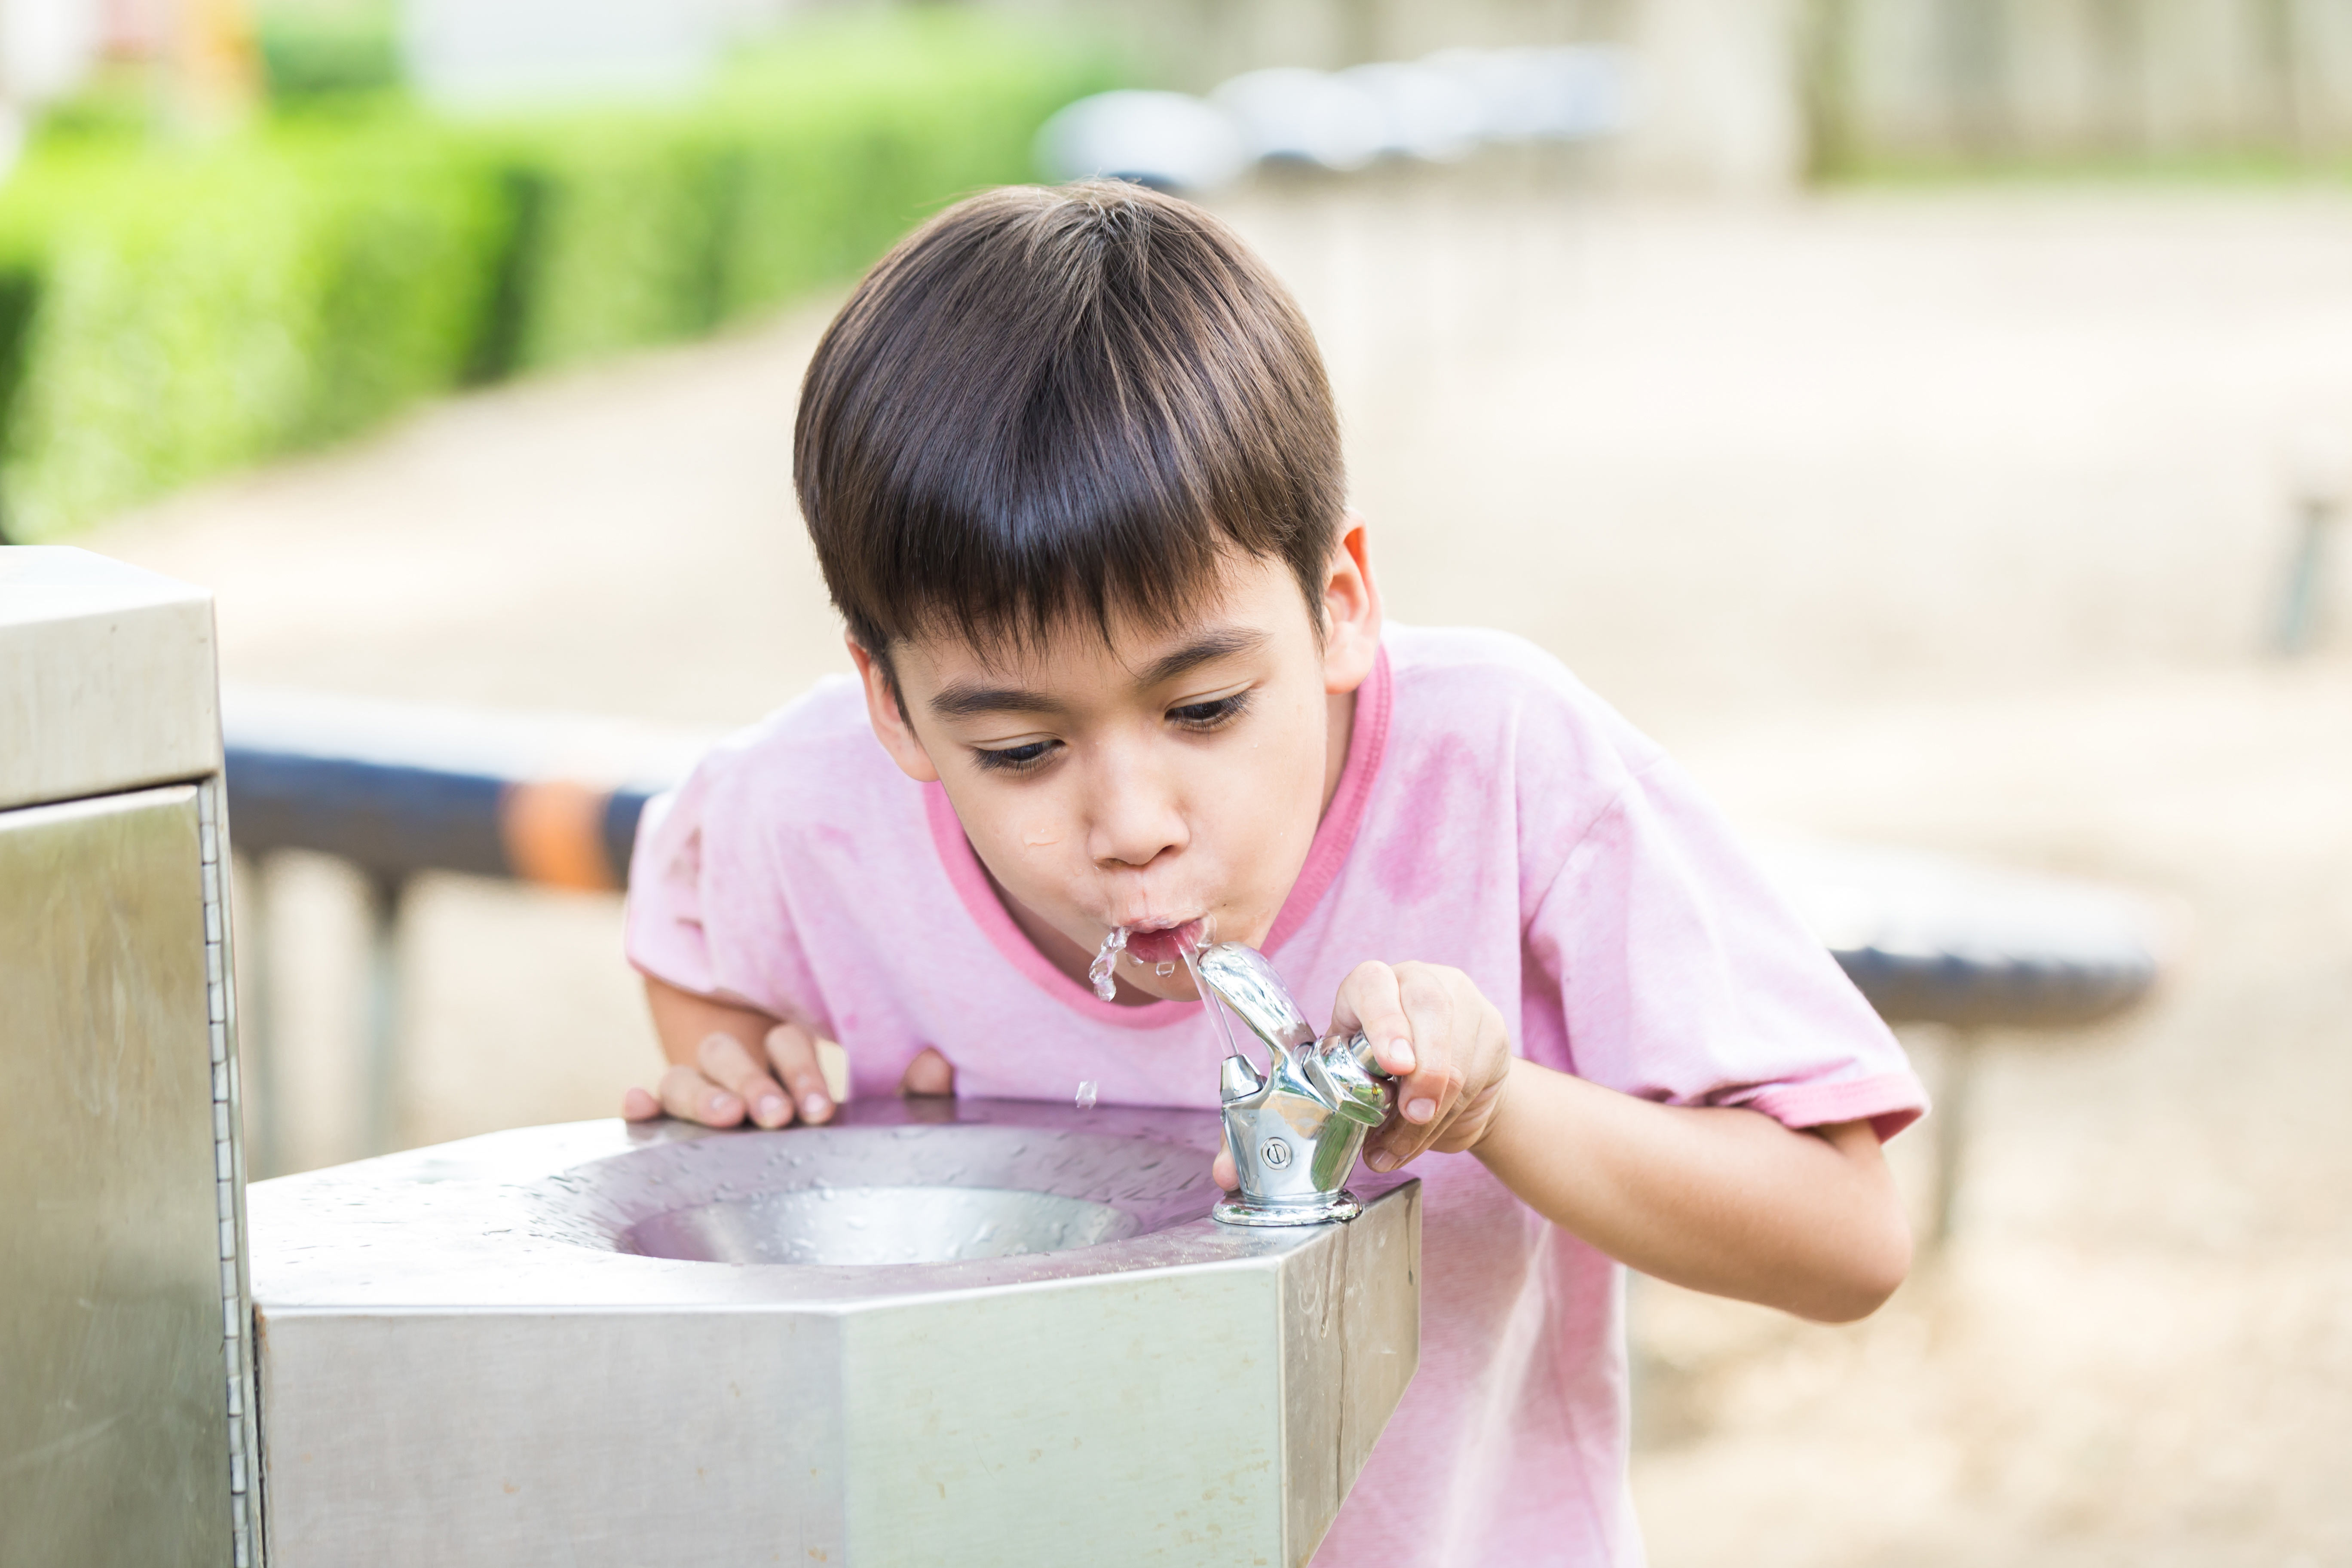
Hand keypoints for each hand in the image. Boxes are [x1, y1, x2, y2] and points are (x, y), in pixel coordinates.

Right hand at [621, 1030, 958, 1128]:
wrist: (780, 1137)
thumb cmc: (826, 1116)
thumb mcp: (871, 1108)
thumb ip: (909, 1090)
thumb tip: (937, 1063)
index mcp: (783, 1050)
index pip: (784, 1041)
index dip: (800, 1071)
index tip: (821, 1110)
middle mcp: (735, 1064)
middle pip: (728, 1053)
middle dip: (751, 1080)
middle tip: (775, 1116)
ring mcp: (697, 1090)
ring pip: (684, 1075)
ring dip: (702, 1094)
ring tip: (727, 1120)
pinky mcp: (667, 1120)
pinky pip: (649, 1104)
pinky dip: (640, 1102)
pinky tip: (638, 1108)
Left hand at [1207, 960, 1513, 1190]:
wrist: (1443, 1094)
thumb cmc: (1372, 1086)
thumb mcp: (1331, 1092)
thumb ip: (1282, 1127)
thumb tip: (1225, 1173)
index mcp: (1366, 988)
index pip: (1372, 984)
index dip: (1382, 1020)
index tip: (1392, 1064)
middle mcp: (1415, 984)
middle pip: (1428, 1007)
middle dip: (1424, 1068)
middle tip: (1412, 1112)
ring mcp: (1460, 1004)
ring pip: (1457, 1052)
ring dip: (1433, 1106)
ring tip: (1409, 1134)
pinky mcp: (1491, 1032)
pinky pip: (1480, 1075)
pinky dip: (1453, 1115)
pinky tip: (1433, 1128)